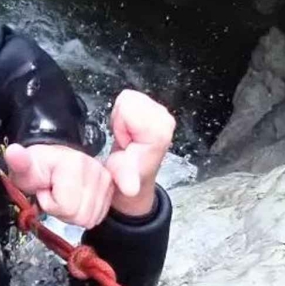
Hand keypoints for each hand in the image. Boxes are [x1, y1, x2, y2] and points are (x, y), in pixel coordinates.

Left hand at [4, 143, 114, 227]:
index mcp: (75, 164)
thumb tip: (13, 152)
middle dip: (62, 211)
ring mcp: (104, 180)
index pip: (66, 207)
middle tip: (54, 194)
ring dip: (72, 213)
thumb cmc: (37, 168)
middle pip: (80, 216)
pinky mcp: (109, 189)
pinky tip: (74, 199)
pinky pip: (97, 216)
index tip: (46, 189)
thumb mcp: (23, 168)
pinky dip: (83, 213)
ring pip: (89, 219)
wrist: (51, 163)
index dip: (50, 203)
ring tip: (63, 196)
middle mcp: (95, 170)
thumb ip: (19, 163)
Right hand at [103, 90, 174, 217]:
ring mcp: (161, 113)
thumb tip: (130, 188)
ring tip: (129, 137)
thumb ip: (126, 177)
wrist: (136, 176)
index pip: (127, 105)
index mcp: (160, 133)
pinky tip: (130, 132)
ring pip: (129, 97)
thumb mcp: (122, 178)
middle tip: (127, 140)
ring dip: (123, 118)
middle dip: (121, 120)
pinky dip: (125, 114)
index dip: (119, 124)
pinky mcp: (156, 108)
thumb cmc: (130, 175)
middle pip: (129, 99)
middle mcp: (165, 119)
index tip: (125, 143)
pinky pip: (130, 98)